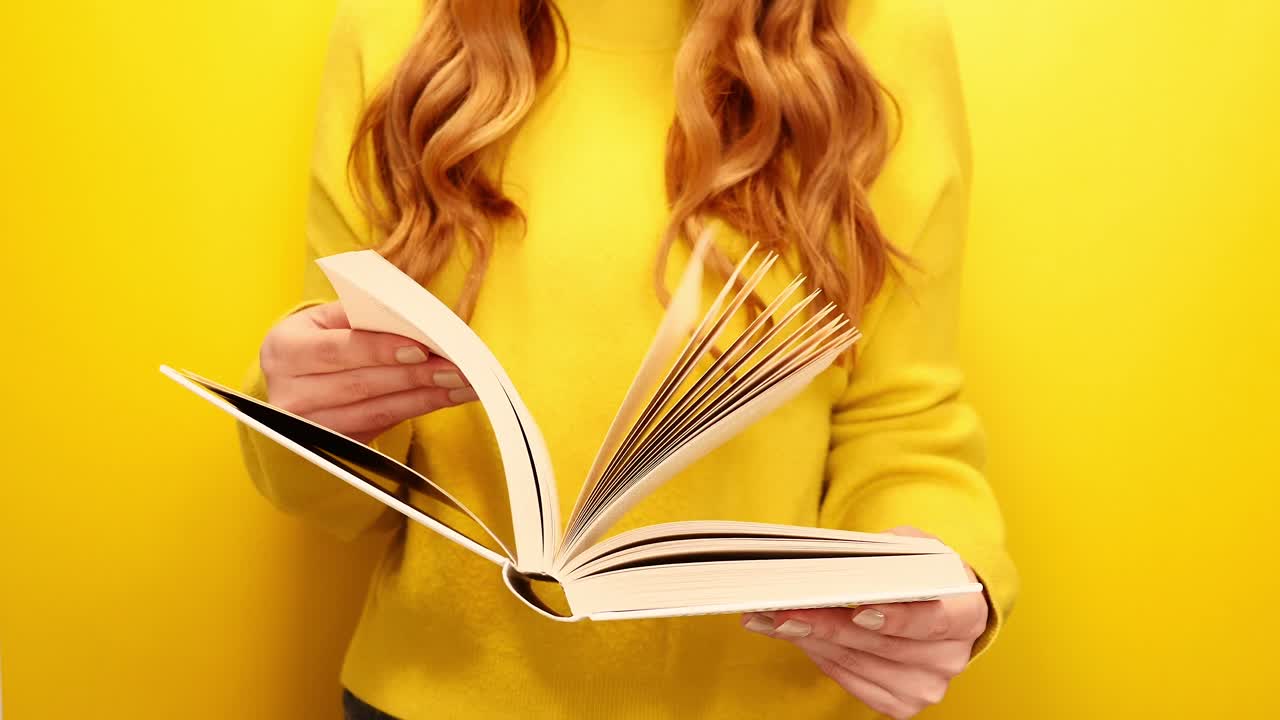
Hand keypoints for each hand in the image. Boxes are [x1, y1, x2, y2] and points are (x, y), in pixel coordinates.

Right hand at [259, 301, 476, 442]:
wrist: (295, 382)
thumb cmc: (320, 341)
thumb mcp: (326, 320)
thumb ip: (362, 315)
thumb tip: (416, 319)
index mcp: (284, 349)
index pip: (337, 349)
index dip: (379, 350)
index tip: (420, 348)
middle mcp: (289, 393)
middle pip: (361, 384)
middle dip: (415, 375)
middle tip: (459, 367)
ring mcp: (307, 428)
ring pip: (375, 412)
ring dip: (425, 396)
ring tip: (463, 383)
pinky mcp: (331, 447)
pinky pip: (381, 428)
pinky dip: (417, 410)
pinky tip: (446, 398)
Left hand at [741, 527, 987, 718]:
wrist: (938, 606)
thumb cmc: (922, 571)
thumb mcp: (914, 548)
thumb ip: (885, 553)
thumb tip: (835, 560)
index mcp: (967, 614)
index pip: (934, 621)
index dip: (897, 618)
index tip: (859, 611)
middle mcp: (951, 658)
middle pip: (882, 645)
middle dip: (828, 623)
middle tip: (784, 607)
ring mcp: (925, 686)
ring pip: (857, 663)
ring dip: (810, 638)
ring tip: (772, 616)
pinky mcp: (899, 704)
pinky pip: (849, 679)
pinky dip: (816, 655)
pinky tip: (791, 633)